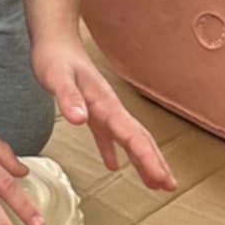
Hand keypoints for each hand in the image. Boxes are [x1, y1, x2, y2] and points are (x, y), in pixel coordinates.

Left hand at [30, 34, 175, 191]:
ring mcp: (103, 109)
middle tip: (170, 186)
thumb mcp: (56, 77)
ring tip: (156, 182)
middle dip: (155, 163)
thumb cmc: (54, 58)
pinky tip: (114, 166)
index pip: (132, 135)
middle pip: (139, 139)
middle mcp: (110, 108)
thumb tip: (80, 119)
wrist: (54, 39)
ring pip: (129, 138)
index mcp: (105, 103)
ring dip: (143, 160)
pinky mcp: (91, 110)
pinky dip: (114, 151)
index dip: (147, 158)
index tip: (161, 178)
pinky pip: (108, 135)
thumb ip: (68, 97)